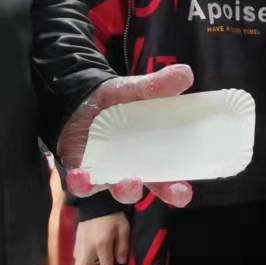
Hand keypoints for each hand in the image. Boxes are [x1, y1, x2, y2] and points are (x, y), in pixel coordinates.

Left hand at [57, 64, 195, 206]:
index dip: (177, 191)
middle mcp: (130, 170)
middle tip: (138, 182)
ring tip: (118, 180)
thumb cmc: (120, 101)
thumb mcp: (137, 90)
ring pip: (111, 190)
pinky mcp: (82, 171)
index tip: (182, 191)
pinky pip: (81, 185)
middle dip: (141, 191)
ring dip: (115, 189)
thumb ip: (158, 85)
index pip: (169, 181)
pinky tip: (80, 175)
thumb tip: (185, 73)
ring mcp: (106, 173)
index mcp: (152, 157)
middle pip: (139, 191)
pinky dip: (81, 183)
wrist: (85, 98)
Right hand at [74, 212, 130, 264]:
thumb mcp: (123, 229)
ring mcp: (80, 244)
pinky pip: (77, 257)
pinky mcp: (76, 240)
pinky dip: (83, 262)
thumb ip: (122, 247)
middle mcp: (88, 247)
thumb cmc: (112, 215)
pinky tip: (92, 257)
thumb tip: (120, 262)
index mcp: (102, 245)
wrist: (96, 202)